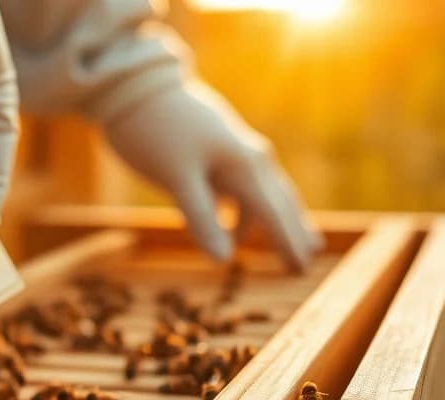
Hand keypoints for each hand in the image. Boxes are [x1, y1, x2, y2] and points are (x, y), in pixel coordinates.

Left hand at [103, 83, 322, 269]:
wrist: (135, 86)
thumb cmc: (156, 130)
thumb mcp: (176, 176)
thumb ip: (200, 217)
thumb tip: (224, 261)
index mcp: (245, 164)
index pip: (274, 212)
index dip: (288, 242)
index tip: (302, 269)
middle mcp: (249, 158)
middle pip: (279, 202)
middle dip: (293, 231)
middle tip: (309, 260)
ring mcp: (232, 154)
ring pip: (260, 196)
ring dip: (270, 223)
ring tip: (285, 247)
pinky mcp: (213, 155)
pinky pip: (238, 190)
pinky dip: (242, 213)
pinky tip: (236, 231)